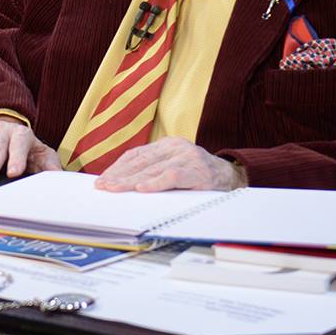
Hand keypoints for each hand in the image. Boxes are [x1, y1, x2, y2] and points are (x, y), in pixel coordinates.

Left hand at [95, 136, 244, 192]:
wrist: (232, 177)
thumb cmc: (199, 176)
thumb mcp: (175, 167)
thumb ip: (154, 171)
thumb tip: (122, 185)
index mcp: (167, 145)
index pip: (136, 155)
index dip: (117, 167)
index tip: (102, 179)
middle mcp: (176, 146)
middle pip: (140, 162)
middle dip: (119, 175)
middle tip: (103, 186)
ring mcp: (187, 157)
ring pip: (152, 170)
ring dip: (130, 182)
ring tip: (115, 189)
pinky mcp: (197, 171)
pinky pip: (172, 176)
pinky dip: (155, 183)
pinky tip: (141, 189)